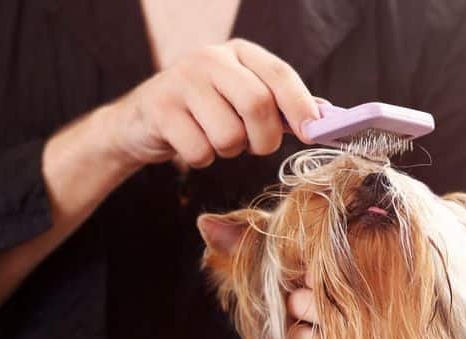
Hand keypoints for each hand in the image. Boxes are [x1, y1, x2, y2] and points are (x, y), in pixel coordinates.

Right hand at [105, 39, 320, 169]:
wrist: (140, 122)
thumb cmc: (202, 113)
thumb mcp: (240, 100)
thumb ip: (280, 107)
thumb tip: (324, 119)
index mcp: (238, 53)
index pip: (279, 74)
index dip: (301, 106)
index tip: (314, 134)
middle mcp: (211, 59)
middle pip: (257, 105)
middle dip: (264, 139)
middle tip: (256, 148)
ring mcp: (182, 81)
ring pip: (228, 135)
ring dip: (228, 152)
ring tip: (214, 141)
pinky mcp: (160, 109)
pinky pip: (200, 151)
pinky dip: (201, 159)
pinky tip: (190, 145)